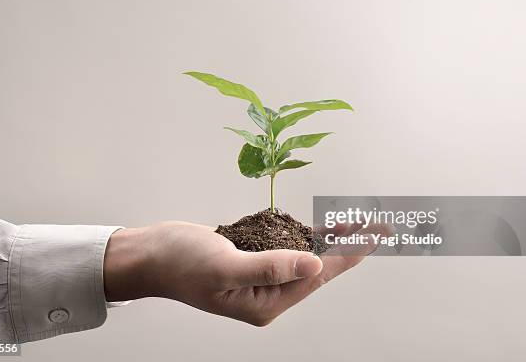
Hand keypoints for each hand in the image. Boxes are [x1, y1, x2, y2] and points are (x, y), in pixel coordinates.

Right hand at [104, 220, 386, 325]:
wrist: (151, 253)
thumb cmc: (181, 264)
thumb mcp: (226, 267)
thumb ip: (271, 267)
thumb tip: (315, 267)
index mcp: (265, 302)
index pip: (317, 277)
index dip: (348, 256)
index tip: (374, 237)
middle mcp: (266, 291)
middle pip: (316, 267)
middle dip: (345, 246)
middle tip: (374, 226)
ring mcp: (258, 274)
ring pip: (302, 254)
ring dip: (327, 238)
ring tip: (354, 222)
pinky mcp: (250, 256)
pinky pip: (283, 244)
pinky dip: (301, 233)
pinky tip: (318, 225)